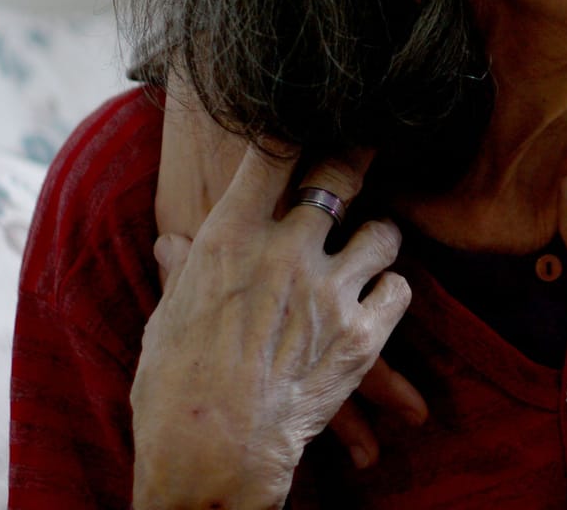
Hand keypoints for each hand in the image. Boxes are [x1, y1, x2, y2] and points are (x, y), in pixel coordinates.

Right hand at [154, 88, 428, 466]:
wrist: (212, 455)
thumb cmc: (173, 391)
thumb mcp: (166, 321)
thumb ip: (182, 274)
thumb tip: (173, 244)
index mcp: (228, 240)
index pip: (271, 153)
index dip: (296, 123)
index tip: (313, 109)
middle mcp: (285, 251)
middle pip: (339, 177)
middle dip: (358, 154)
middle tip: (372, 143)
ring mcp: (328, 290)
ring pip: (383, 231)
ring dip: (380, 237)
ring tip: (374, 244)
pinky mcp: (363, 335)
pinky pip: (400, 289)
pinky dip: (392, 292)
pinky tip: (378, 300)